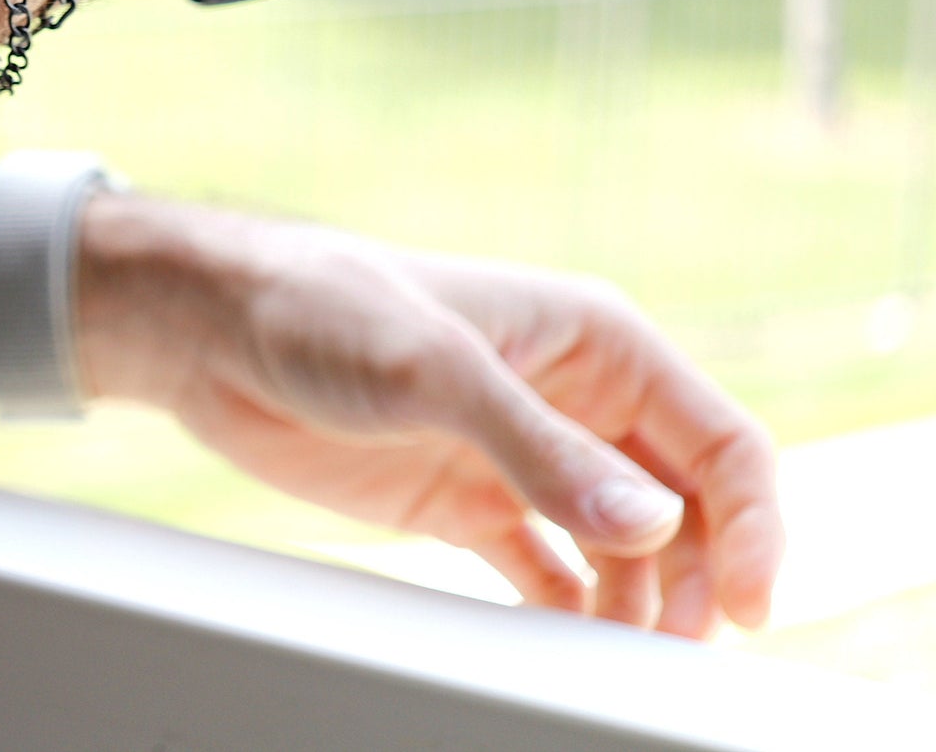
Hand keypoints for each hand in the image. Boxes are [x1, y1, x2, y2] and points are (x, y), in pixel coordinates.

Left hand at [78, 198, 783, 635]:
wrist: (213, 332)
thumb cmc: (320, 307)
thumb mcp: (432, 368)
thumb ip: (539, 448)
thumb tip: (648, 524)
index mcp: (595, 344)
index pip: (719, 443)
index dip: (754, 526)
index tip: (750, 607)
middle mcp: (574, 404)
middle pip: (687, 511)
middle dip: (700, 581)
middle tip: (673, 648)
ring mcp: (523, 460)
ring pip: (627, 553)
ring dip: (639, 607)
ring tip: (622, 659)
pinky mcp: (469, 506)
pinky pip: (551, 575)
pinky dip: (571, 616)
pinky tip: (568, 650)